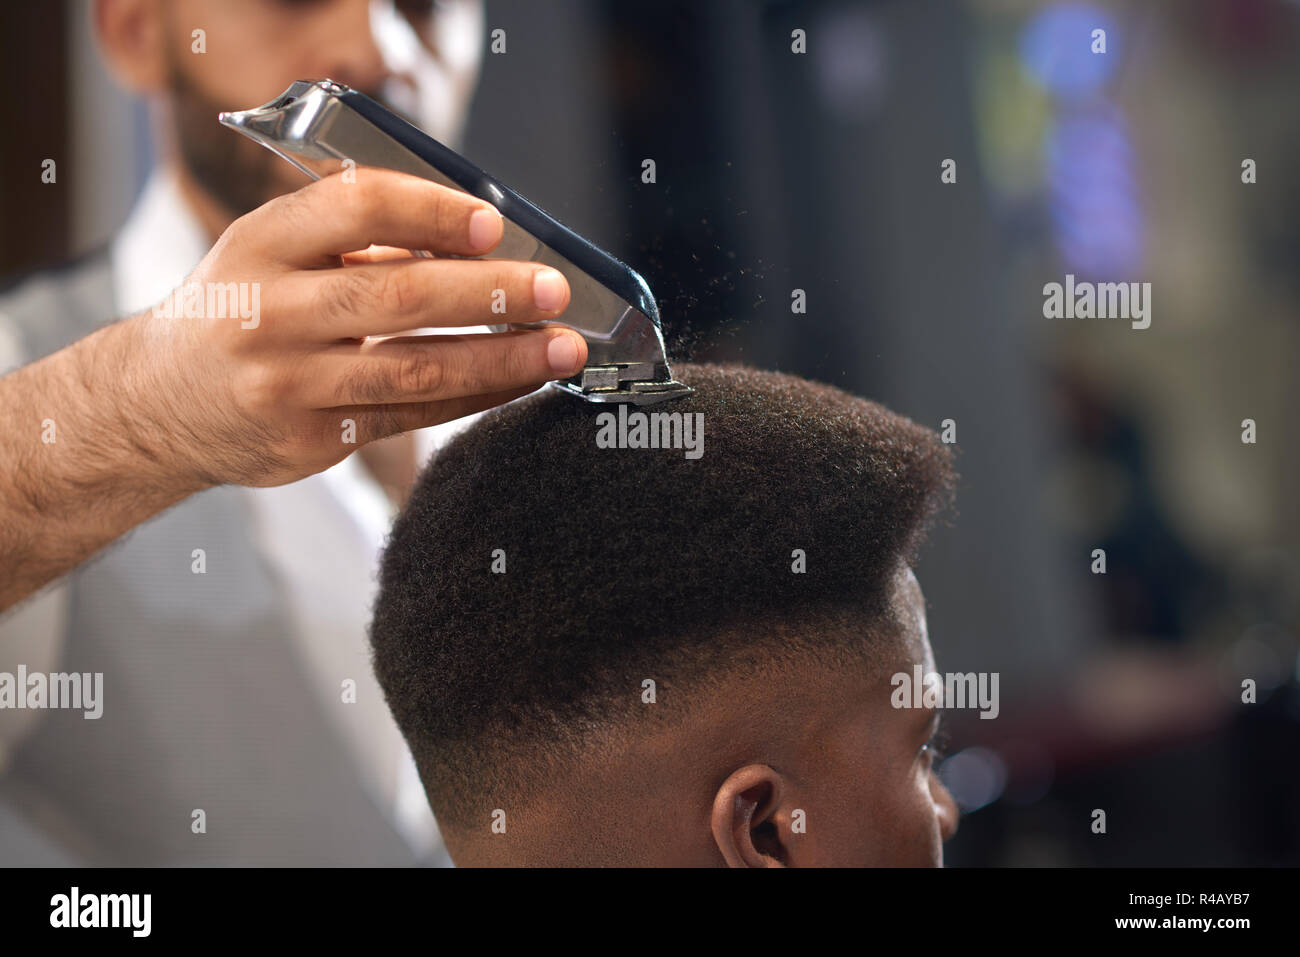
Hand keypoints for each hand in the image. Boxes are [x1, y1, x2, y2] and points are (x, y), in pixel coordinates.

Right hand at [116, 167, 586, 488]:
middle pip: (399, 296)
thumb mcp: (271, 254)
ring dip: (502, 359)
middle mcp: (269, 313)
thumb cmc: (238, 310)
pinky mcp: (309, 443)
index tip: (493, 222)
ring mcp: (287, 385)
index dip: (432, 211)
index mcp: (260, 244)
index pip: (355, 208)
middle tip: (554, 290)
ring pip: (414, 369)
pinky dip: (472, 398)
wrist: (160, 404)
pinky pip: (409, 417)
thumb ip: (356, 241)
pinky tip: (517, 382)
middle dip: (491, 293)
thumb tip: (479, 239)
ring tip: (562, 348)